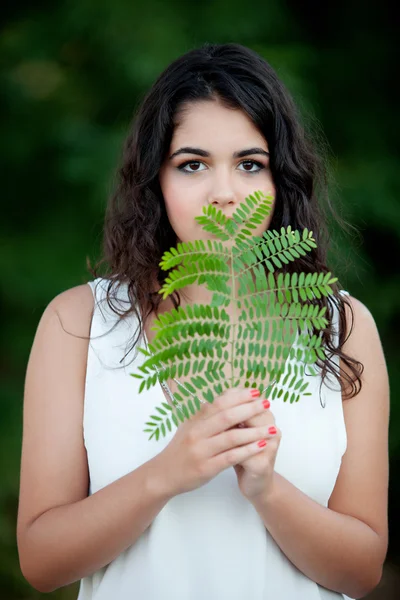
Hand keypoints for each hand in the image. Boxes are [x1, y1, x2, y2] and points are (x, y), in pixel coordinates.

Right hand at [153, 387, 273, 496]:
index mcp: (194, 420)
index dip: (238, 396)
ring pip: (231, 437)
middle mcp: (197, 432)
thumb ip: (206, 414)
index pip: (218, 403)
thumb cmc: (180, 449)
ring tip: (272, 428)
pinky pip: (231, 457)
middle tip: (267, 403)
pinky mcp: (206, 467)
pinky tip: (261, 446)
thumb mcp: (190, 427)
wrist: (163, 475)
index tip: (255, 391)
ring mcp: (201, 450)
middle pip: (227, 416)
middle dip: (249, 409)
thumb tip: (226, 396)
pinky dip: (248, 450)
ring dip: (254, 432)